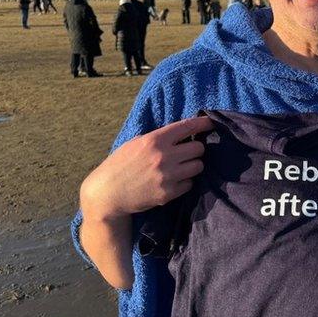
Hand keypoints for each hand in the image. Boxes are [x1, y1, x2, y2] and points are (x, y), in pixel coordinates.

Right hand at [80, 116, 212, 220]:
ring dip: (192, 165)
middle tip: (187, 152)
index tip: (210, 122)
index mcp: (154, 140)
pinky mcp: (169, 193)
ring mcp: (167, 176)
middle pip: (199, 148)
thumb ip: (159, 137)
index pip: (187, 127)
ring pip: (198, 166)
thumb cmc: (120, 164)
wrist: (107, 193)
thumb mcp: (136, 143)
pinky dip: (185, 181)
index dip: (203, 123)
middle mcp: (163, 156)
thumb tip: (184, 132)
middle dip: (195, 149)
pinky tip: (173, 181)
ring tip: (181, 167)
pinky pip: (190, 183)